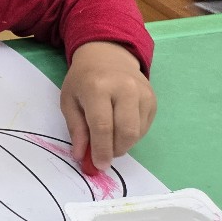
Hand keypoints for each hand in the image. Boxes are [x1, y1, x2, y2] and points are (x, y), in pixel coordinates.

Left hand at [62, 41, 156, 170]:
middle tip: (104, 156)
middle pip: (126, 131)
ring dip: (123, 145)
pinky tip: (120, 128)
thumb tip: (81, 156)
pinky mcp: (152, 98)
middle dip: (115, 150)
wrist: (107, 56)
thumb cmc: (83, 80)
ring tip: (109, 140)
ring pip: (137, 132)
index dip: (101, 149)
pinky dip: (132, 135)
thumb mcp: (69, 100)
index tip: (98, 165)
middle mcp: (124, 88)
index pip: (102, 126)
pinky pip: (145, 127)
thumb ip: (76, 129)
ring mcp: (142, 92)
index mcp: (98, 87)